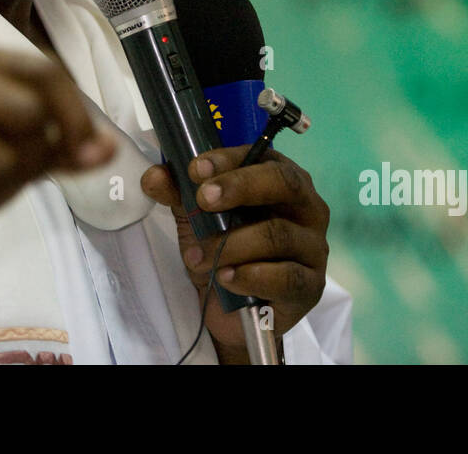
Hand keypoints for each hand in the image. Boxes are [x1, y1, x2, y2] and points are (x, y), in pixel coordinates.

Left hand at [140, 145, 329, 360]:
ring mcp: (313, 247)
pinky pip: (286, 277)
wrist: (236, 311)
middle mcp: (307, 208)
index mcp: (283, 181)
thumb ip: (179, 194)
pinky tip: (225, 278)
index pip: (263, 157)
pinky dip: (250, 276)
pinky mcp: (310, 286)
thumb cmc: (227, 252)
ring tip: (197, 257)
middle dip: (240, 187)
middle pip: (284, 183)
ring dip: (231, 244)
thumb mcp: (198, 219)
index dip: (230, 160)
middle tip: (203, 199)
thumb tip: (154, 176)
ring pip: (278, 234)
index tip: (196, 169)